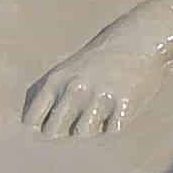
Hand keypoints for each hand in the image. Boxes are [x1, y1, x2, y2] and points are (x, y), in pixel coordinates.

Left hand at [23, 35, 159, 138]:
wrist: (141, 39)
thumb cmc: (102, 58)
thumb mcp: (70, 70)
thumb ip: (55, 97)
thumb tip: (42, 132)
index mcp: (56, 80)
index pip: (32, 120)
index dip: (38, 128)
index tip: (48, 128)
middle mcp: (74, 90)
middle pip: (53, 132)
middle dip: (64, 130)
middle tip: (80, 116)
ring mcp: (98, 98)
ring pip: (84, 133)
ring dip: (92, 126)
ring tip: (103, 106)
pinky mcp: (122, 106)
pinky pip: (111, 130)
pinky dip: (115, 123)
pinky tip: (120, 104)